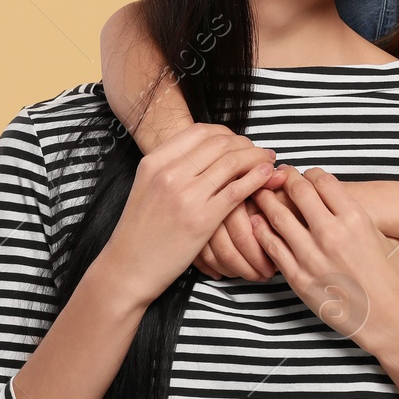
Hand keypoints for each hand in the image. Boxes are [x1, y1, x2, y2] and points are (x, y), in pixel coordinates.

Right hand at [97, 123, 276, 308]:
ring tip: (269, 163)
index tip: (240, 143)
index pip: (201, 131)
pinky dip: (257, 179)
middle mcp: (169, 174)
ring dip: (257, 158)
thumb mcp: (148, 186)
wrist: (128, 267)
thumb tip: (210, 152)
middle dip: (247, 144)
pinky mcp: (202, 220)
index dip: (228, 134)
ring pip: (232, 162)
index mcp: (155, 161)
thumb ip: (173, 167)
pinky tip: (268, 177)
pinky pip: (237, 190)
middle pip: (220, 143)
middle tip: (261, 152)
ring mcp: (185, 196)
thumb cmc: (141, 229)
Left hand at [248, 166, 398, 352]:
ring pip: (279, 216)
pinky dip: (262, 232)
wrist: (387, 317)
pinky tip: (257, 224)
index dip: (311, 174)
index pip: (323, 180)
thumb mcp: (382, 236)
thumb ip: (358, 217)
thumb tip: (339, 203)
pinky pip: (272, 247)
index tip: (306, 176)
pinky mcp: (299, 277)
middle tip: (280, 178)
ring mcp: (312, 256)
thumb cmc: (389, 278)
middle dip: (287, 180)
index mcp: (356, 218)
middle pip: (298, 191)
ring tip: (261, 195)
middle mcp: (332, 233)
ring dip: (267, 201)